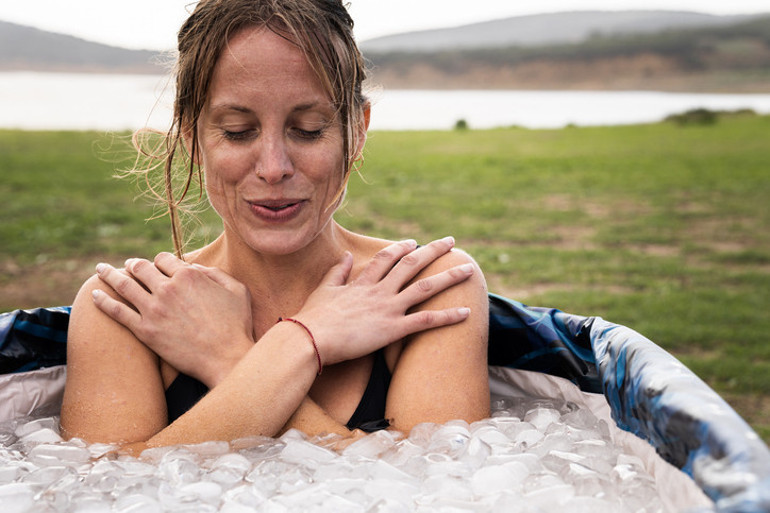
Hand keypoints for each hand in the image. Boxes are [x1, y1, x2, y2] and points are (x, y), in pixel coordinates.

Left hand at [92, 253, 253, 386]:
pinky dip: (103, 301)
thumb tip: (196, 268)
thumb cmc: (236, 325)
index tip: (158, 266)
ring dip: (109, 274)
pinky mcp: (145, 331)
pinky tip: (94, 295)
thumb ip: (216, 273)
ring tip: (100, 270)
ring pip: (124, 285)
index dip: (160, 261)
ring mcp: (153, 309)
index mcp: (189, 275)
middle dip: (133, 264)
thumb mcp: (237, 290)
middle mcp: (168, 288)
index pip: (164, 258)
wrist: (226, 358)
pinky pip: (117, 311)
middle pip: (141, 267)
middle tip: (127, 265)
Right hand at [294, 237, 474, 365]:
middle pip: (412, 264)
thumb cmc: (313, 318)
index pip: (386, 258)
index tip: (413, 243)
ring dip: (449, 277)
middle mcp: (379, 291)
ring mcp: (388, 308)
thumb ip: (337, 272)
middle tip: (451, 242)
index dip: (401, 249)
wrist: (309, 339)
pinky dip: (448, 316)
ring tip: (469, 269)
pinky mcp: (392, 329)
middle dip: (433, 251)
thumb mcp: (324, 290)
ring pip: (425, 287)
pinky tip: (466, 312)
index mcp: (362, 283)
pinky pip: (426, 321)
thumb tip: (346, 256)